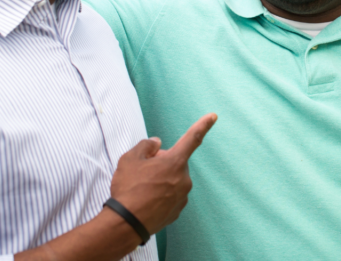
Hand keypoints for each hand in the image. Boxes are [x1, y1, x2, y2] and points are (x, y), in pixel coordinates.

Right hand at [111, 113, 217, 234]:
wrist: (126, 224)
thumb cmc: (128, 189)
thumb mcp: (130, 159)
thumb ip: (146, 146)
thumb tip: (156, 144)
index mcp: (175, 163)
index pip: (192, 138)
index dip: (203, 125)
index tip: (213, 116)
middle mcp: (184, 179)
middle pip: (175, 163)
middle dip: (162, 163)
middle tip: (142, 171)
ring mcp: (182, 197)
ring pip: (172, 181)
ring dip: (161, 181)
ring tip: (141, 189)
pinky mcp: (177, 211)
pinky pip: (170, 197)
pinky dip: (160, 196)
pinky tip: (145, 201)